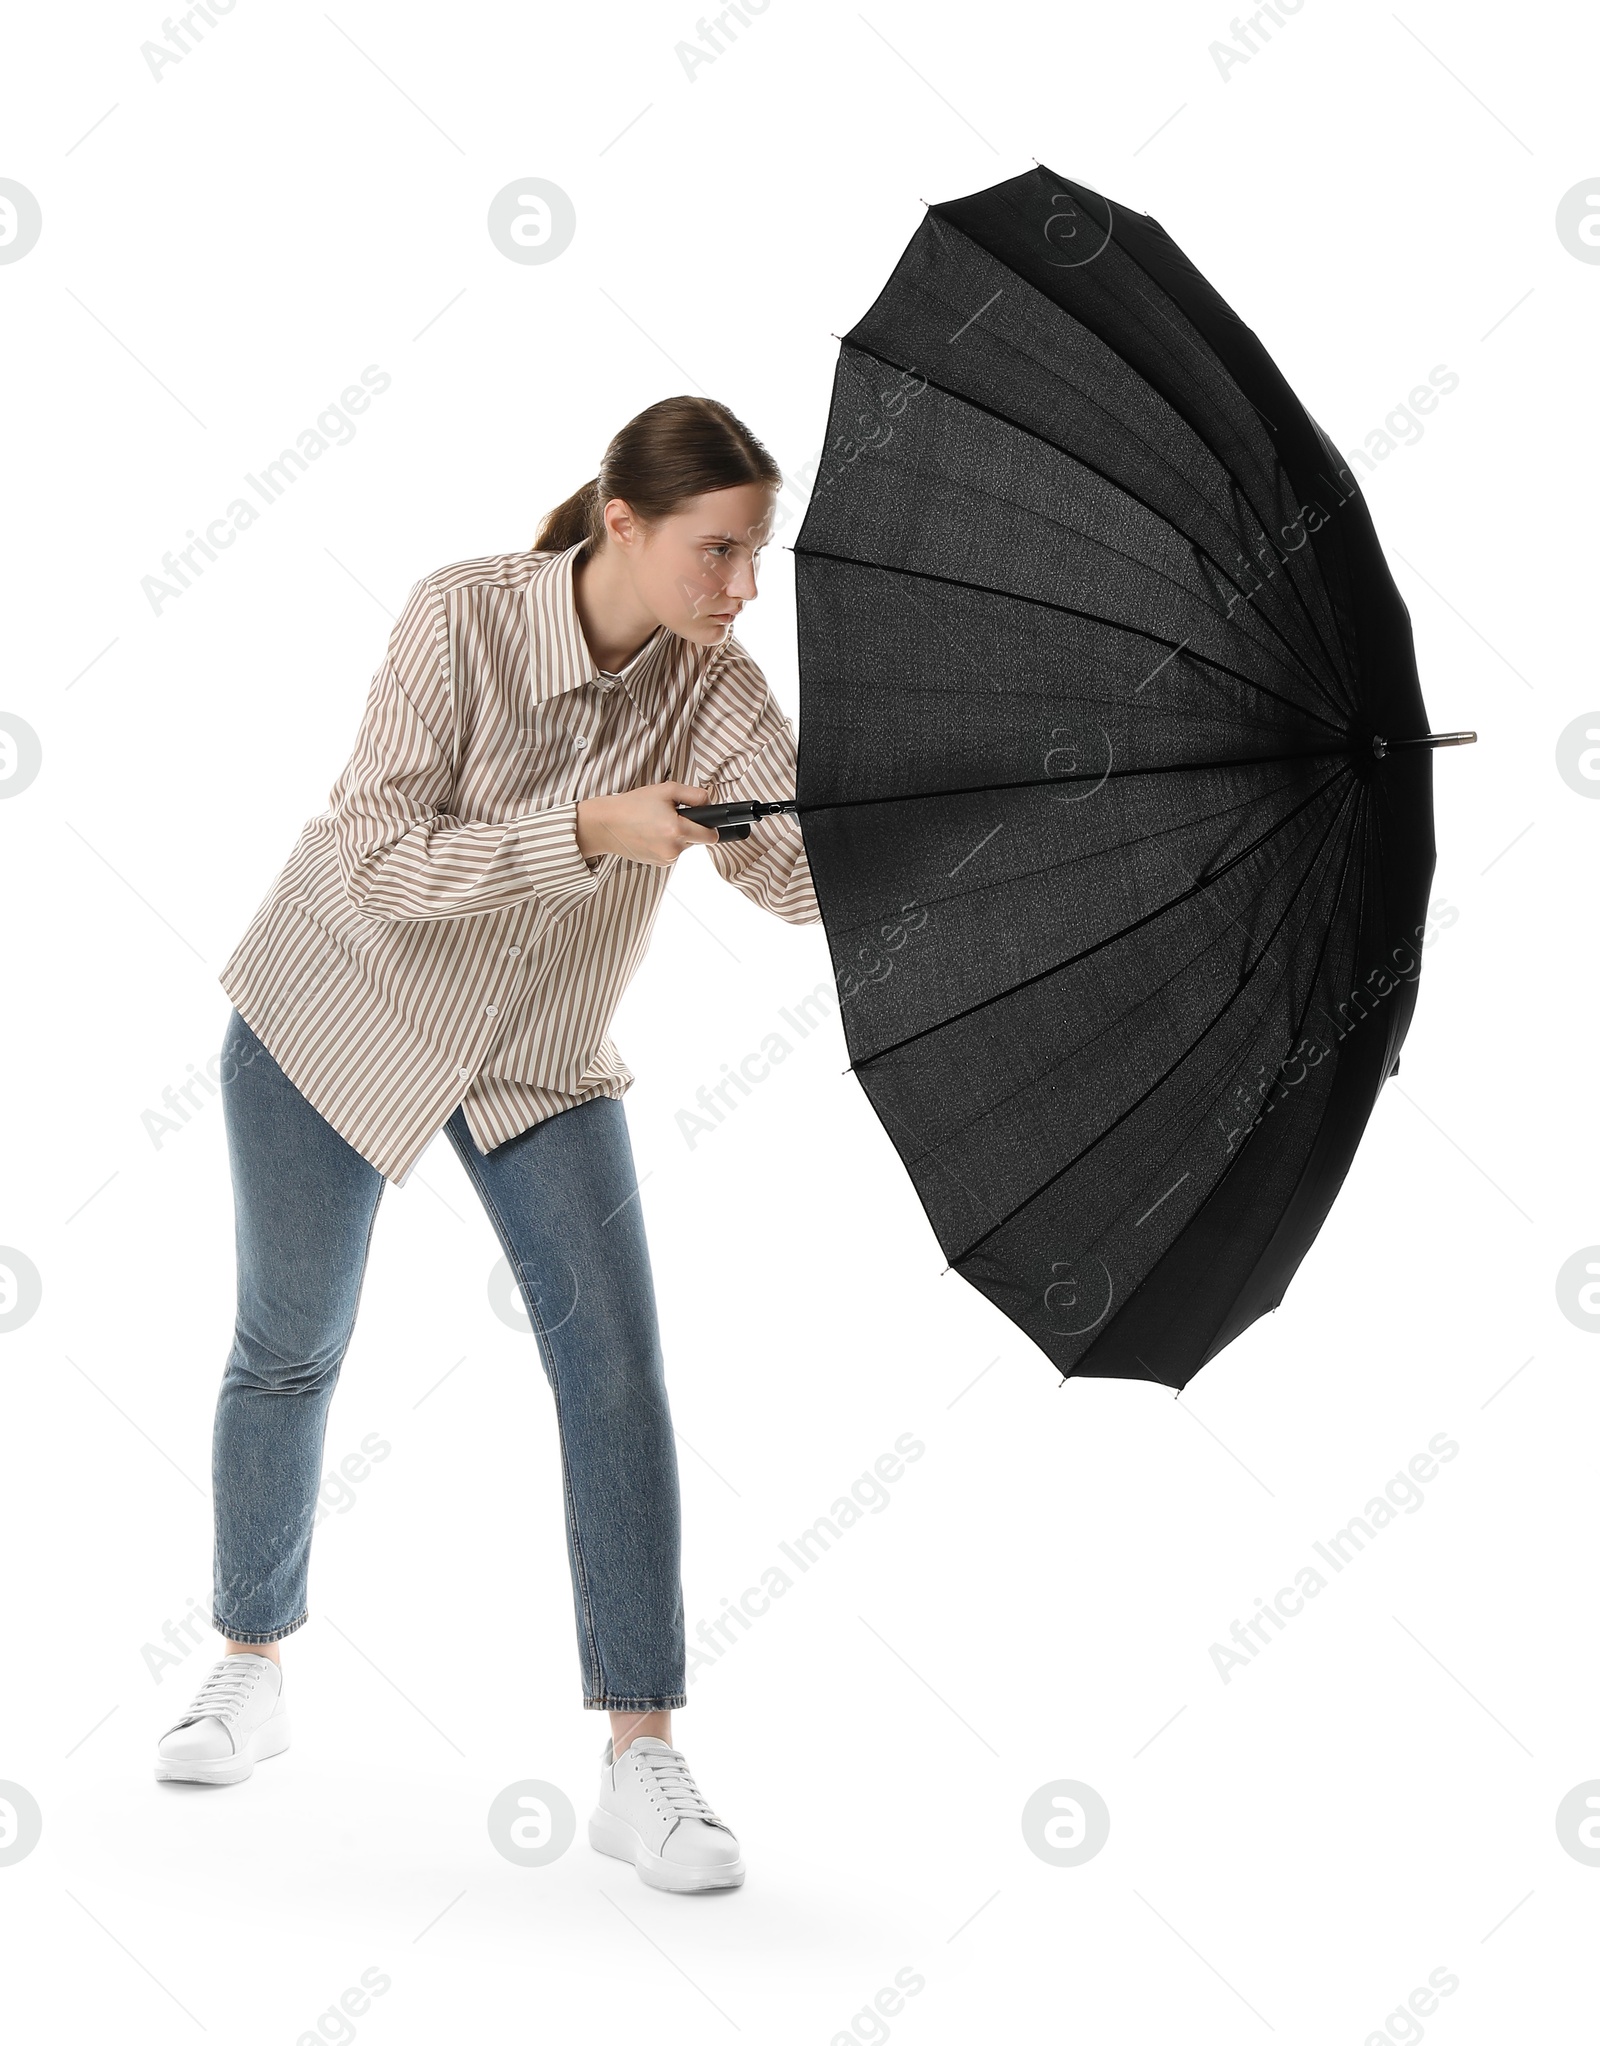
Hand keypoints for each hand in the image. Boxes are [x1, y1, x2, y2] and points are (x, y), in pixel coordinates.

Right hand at [574, 781, 720, 865]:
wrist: (606, 825)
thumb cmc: (633, 805)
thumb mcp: (666, 790)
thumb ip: (694, 795)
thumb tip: (709, 802)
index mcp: (677, 830)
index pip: (711, 837)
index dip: (711, 828)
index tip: (707, 822)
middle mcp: (673, 849)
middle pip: (696, 841)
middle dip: (689, 828)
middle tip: (671, 816)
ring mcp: (665, 859)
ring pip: (683, 847)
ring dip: (677, 836)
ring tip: (657, 823)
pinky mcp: (657, 864)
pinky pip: (671, 852)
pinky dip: (666, 843)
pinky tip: (651, 833)